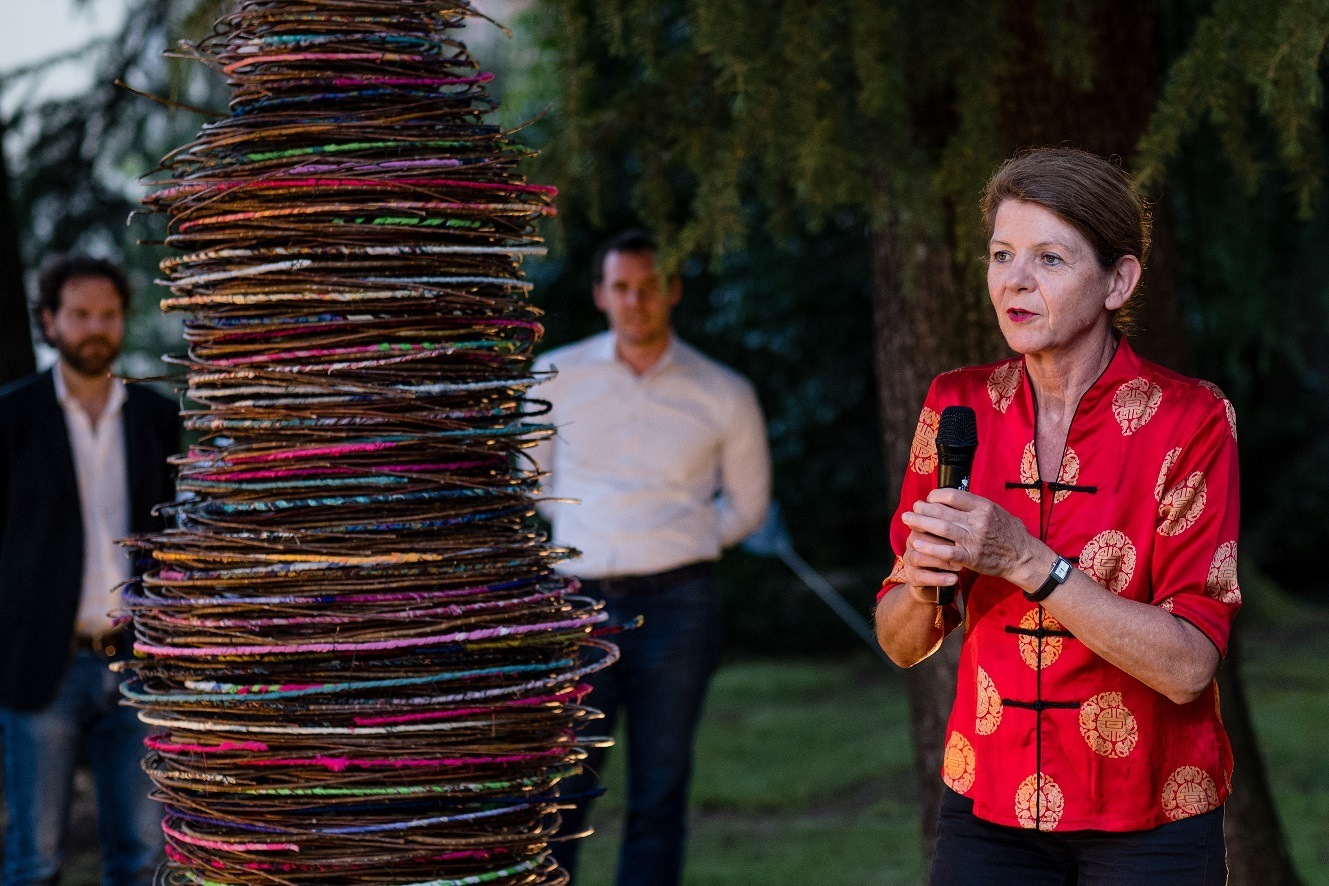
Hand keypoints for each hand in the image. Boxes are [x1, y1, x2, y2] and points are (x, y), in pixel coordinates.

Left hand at [900, 488, 1037, 582]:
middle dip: (922, 509)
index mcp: (983, 506)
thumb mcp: (995, 511)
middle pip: (942, 510)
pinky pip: (947, 551)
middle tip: (912, 509)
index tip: (928, 499)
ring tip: (908, 520)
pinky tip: (917, 543)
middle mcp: (978, 521)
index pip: (952, 495)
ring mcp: (974, 540)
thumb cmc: (1008, 532)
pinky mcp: (971, 557)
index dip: (935, 496)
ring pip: (941, 528)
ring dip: (921, 523)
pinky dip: (930, 547)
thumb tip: (950, 497)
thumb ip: (974, 505)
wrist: (1023, 557)